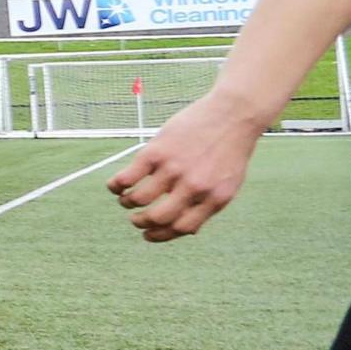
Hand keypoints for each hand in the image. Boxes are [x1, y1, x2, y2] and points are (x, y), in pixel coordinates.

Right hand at [112, 98, 257, 240]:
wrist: (234, 114)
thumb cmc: (230, 149)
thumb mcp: (229, 184)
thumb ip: (209, 205)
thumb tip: (187, 230)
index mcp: (214, 199)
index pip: (180, 228)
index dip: (159, 236)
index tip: (147, 234)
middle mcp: (194, 187)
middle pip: (157, 218)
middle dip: (140, 223)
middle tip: (135, 219)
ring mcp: (174, 169)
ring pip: (139, 199)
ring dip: (127, 203)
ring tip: (126, 199)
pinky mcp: (156, 151)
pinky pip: (128, 177)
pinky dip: (116, 185)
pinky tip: (116, 185)